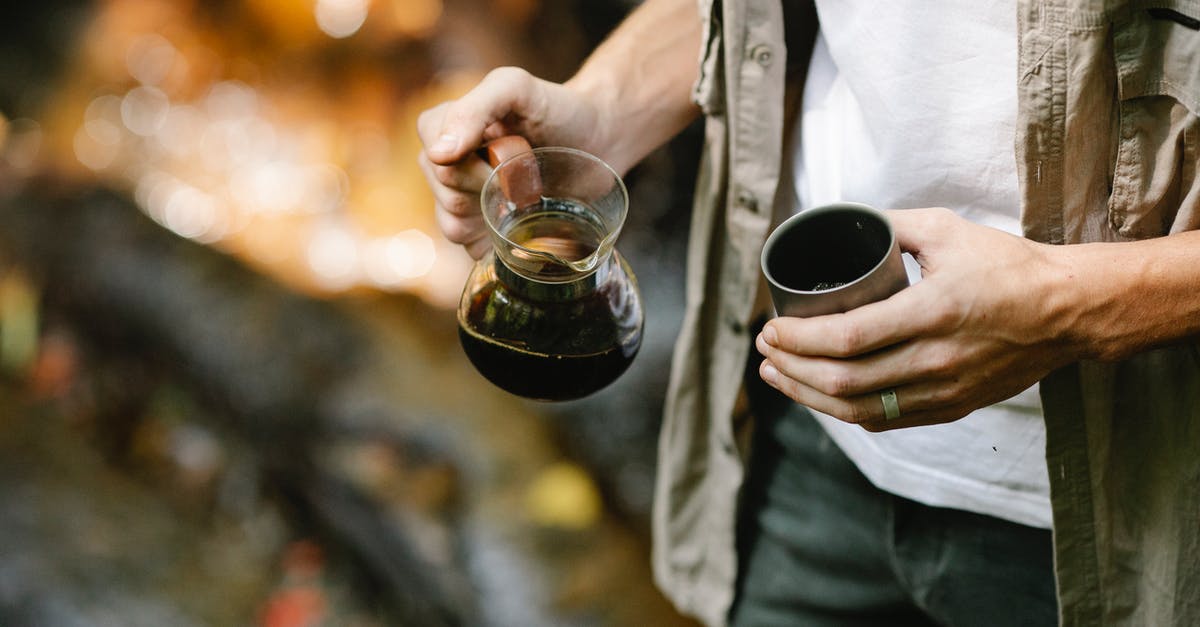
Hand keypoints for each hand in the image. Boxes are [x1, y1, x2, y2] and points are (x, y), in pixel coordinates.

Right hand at [416, 67, 609, 258]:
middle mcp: (445, 165)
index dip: (473, 164)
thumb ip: (474, 109)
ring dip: (495, 216)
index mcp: (442, 127)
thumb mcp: (516, 88)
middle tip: (526, 171)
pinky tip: (520, 222)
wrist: (599, 139)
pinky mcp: (482, 229)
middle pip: (447, 195)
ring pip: (453, 226)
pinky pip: (471, 249)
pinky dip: (497, 242)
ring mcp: (462, 200)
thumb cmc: (557, 108)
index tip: (511, 151)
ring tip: (526, 194)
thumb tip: (436, 154)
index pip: (434, 161)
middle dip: (491, 187)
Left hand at [755, 207, 1083, 431]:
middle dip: (791, 367)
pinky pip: (886, 420)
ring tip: (777, 375)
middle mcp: (936, 359)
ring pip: (858, 409)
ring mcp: (944, 390)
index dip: (798, 339)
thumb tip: (842, 223)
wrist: (1067, 311)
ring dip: (808, 395)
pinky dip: (844, 410)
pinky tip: (820, 394)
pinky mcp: (951, 407)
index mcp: (933, 312)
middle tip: (765, 349)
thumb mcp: (947, 230)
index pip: (847, 339)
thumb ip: (890, 226)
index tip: (770, 328)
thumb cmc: (1008, 266)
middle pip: (843, 380)